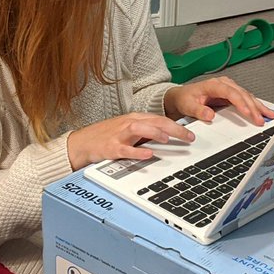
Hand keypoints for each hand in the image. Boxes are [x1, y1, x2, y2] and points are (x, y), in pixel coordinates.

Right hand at [67, 112, 195, 169]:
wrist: (81, 143)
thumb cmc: (106, 137)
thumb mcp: (128, 132)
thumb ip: (147, 133)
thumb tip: (169, 137)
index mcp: (135, 119)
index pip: (160, 119)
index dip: (177, 125)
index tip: (192, 133)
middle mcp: (128, 124)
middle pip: (154, 122)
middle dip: (173, 129)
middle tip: (189, 137)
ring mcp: (119, 135)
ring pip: (140, 129)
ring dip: (155, 133)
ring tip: (169, 139)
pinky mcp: (110, 148)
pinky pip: (125, 149)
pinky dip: (137, 151)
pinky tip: (148, 154)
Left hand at [164, 76, 273, 125]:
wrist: (182, 96)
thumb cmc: (185, 99)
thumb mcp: (187, 105)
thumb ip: (198, 110)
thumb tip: (210, 115)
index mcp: (214, 85)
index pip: (231, 93)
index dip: (241, 102)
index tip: (247, 112)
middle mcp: (224, 84)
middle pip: (243, 94)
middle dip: (254, 107)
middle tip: (261, 120)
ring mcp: (230, 89)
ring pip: (248, 96)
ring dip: (259, 106)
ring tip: (269, 115)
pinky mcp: (233, 95)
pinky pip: (247, 99)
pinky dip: (256, 106)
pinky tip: (265, 112)